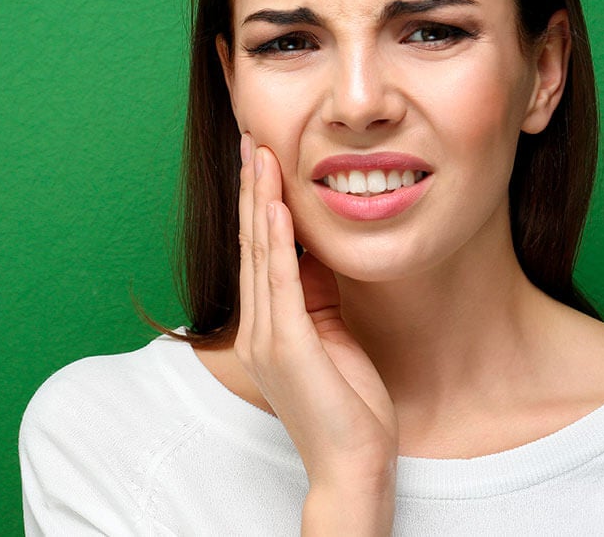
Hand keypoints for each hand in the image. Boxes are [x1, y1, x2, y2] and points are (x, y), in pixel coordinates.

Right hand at [233, 134, 397, 533]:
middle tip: (250, 137)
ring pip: (261, 253)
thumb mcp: (333, 336)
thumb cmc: (349, 407)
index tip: (261, 156)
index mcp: (266, 325)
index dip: (260, 200)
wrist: (352, 466)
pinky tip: (278, 208)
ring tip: (260, 155)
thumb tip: (317, 249)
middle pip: (252, 242)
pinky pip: (280, 283)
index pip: (259, 249)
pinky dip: (279, 242)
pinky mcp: (287, 348)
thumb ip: (319, 295)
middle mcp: (255, 327)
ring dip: (261, 200)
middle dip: (253, 187)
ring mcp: (266, 338)